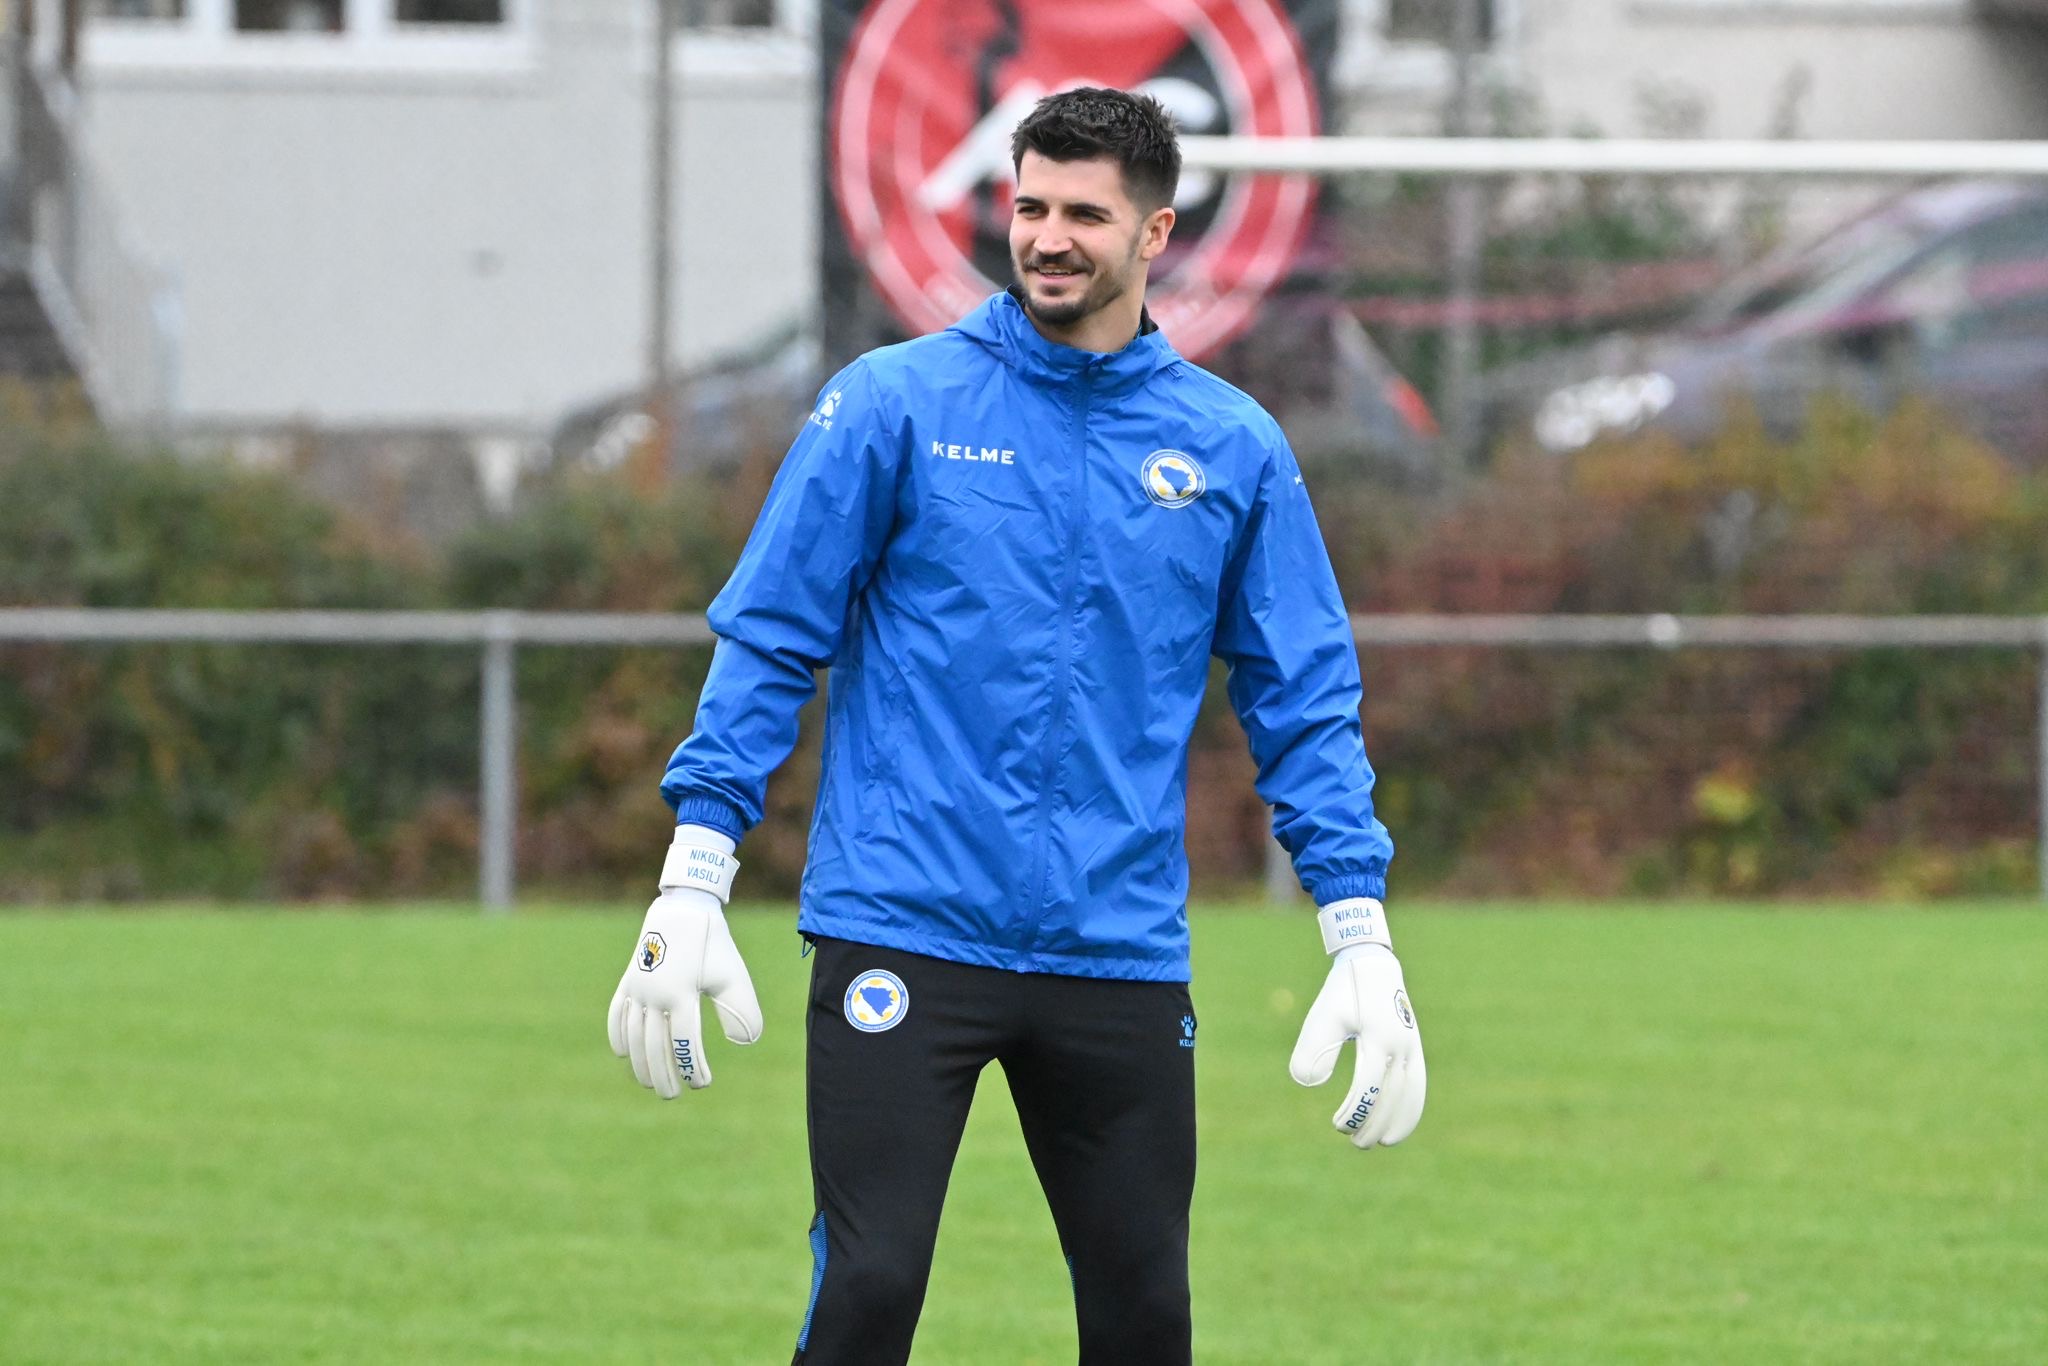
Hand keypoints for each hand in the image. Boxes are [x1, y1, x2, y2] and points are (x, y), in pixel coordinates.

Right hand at [606, 887, 762, 1098]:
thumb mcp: (733, 975)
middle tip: (674, 1094)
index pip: (683, 1042)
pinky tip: (623, 1053)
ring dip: (640, 1063)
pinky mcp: (628, 980)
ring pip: (634, 1035)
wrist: (683, 908)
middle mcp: (654, 993)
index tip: (701, 1083)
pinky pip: (616, 1013)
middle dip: (664, 1074)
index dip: (691, 1066)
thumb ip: (742, 1010)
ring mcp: (637, 987)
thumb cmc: (714, 945)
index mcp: (682, 993)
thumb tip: (744, 1042)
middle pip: (655, 1045)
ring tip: (651, 1083)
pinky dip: (617, 1034)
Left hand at [1290, 899, 1425, 1148]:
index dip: (1355, 1109)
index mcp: (1376, 1035)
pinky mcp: (1415, 1048)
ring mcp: (1412, 1046)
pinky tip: (1398, 1125)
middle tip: (1356, 1142)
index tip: (1337, 1124)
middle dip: (1374, 1122)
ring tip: (1382, 1142)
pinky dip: (1411, 1107)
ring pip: (1411, 1093)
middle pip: (1392, 1094)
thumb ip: (1312, 1049)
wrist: (1374, 966)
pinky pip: (1419, 1084)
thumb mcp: (1322, 1016)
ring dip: (1398, 1121)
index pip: (1368, 1084)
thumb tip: (1308, 1083)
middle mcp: (1400, 1043)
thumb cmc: (1342, 993)